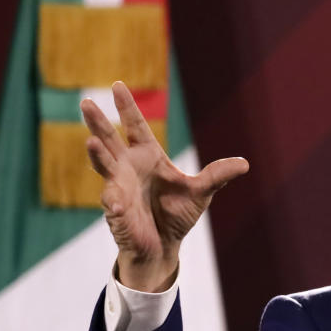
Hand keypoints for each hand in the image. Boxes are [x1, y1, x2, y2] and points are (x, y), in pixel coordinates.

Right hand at [82, 82, 248, 291]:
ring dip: (97, 155)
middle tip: (86, 103)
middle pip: (109, 140)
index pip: (135, 127)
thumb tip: (245, 164)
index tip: (117, 85)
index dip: (127, 107)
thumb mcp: (201, 192)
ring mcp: (119, 187)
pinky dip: (115, 201)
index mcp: (147, 156)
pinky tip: (117, 203)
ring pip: (104, 167)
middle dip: (97, 123)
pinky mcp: (116, 211)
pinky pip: (114, 203)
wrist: (164, 245)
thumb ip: (217, 176)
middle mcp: (128, 167)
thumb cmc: (176, 214)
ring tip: (91, 143)